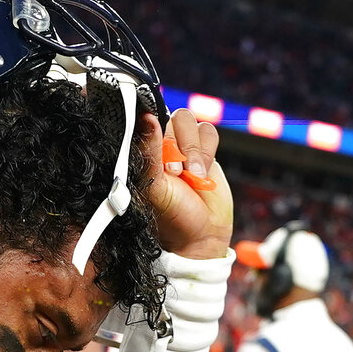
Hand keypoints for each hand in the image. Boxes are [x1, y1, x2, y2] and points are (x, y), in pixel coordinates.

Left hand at [142, 109, 232, 258]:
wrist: (200, 233)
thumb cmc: (170, 214)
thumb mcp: (154, 184)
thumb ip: (150, 151)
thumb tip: (147, 118)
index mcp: (144, 151)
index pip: (148, 118)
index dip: (158, 131)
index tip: (162, 158)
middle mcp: (161, 144)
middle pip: (174, 118)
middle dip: (181, 147)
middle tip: (178, 174)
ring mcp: (183, 146)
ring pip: (192, 123)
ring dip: (195, 151)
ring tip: (193, 176)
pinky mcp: (204, 150)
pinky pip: (209, 131)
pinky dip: (207, 151)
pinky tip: (202, 174)